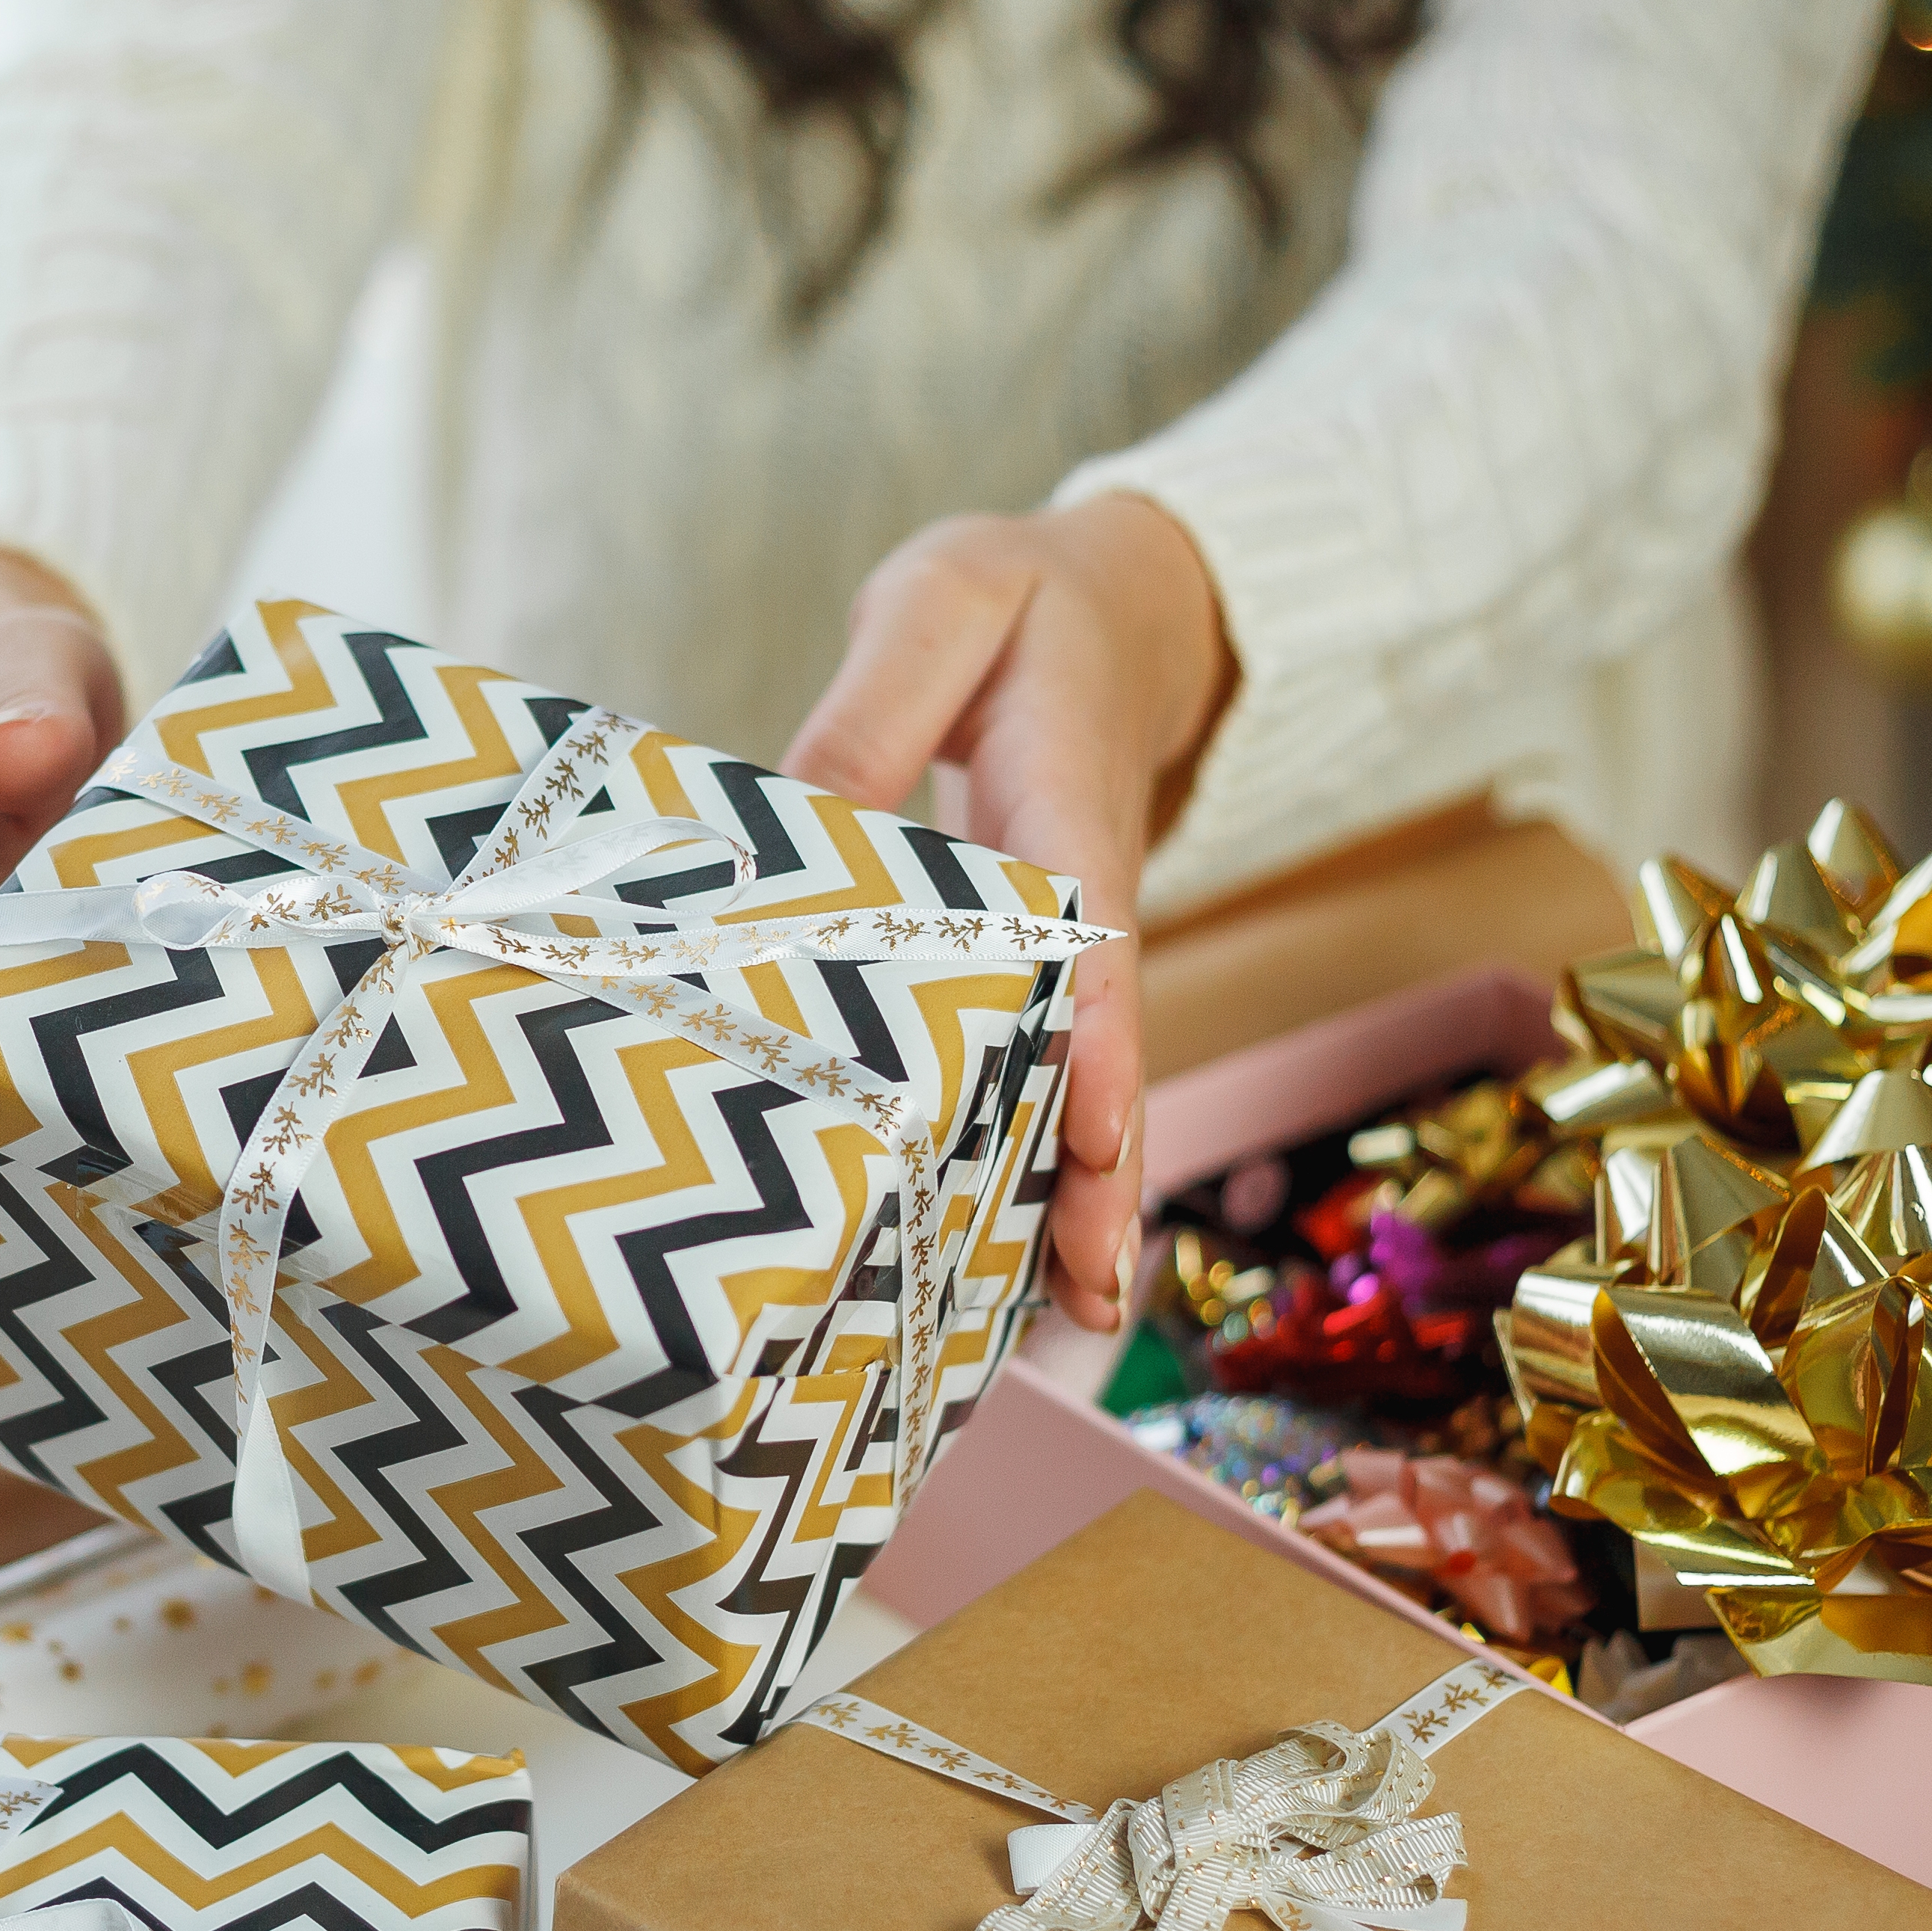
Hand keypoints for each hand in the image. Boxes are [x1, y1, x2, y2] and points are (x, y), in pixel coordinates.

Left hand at [781, 496, 1233, 1333]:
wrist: (1121, 603)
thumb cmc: (1018, 602)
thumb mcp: (944, 602)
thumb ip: (880, 697)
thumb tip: (810, 814)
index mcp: (1067, 810)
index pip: (1091, 940)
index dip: (1094, 1042)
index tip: (1096, 1133)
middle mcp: (1088, 898)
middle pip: (1105, 1056)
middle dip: (1099, 1179)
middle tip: (1087, 1303)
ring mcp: (1074, 943)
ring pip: (1083, 1085)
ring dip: (1074, 1201)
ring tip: (1059, 1328)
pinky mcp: (1043, 963)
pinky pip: (1046, 1066)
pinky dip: (1039, 1160)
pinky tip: (1006, 1261)